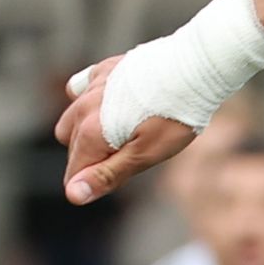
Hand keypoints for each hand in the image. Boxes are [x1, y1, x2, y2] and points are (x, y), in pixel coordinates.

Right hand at [55, 50, 194, 207]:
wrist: (192, 69)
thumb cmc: (173, 117)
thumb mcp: (145, 155)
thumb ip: (106, 175)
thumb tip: (73, 195)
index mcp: (91, 133)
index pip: (74, 172)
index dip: (92, 183)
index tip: (117, 180)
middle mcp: (82, 109)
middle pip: (72, 147)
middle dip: (92, 159)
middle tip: (130, 156)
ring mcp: (90, 87)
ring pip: (71, 119)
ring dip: (86, 132)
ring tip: (121, 133)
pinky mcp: (101, 70)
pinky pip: (79, 90)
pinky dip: (87, 102)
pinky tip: (109, 104)